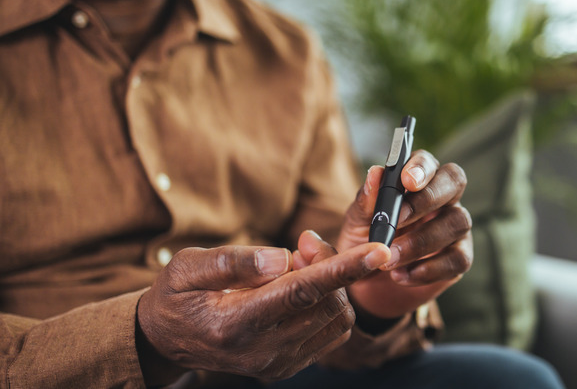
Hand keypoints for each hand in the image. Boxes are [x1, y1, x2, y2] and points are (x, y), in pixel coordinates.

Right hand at [136, 234, 390, 383]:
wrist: (166, 340)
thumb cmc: (176, 294)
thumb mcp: (188, 267)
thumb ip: (234, 262)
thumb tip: (282, 257)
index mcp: (235, 324)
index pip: (302, 292)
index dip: (343, 269)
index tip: (378, 251)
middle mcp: (261, 351)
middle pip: (326, 302)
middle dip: (331, 265)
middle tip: (306, 242)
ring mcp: (277, 363)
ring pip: (335, 318)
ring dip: (333, 285)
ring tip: (301, 265)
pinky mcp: (287, 366)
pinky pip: (330, 333)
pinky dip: (329, 303)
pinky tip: (304, 288)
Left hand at [338, 150, 472, 319]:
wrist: (367, 284)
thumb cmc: (364, 242)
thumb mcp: (357, 223)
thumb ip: (367, 200)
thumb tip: (376, 173)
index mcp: (416, 180)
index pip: (428, 161)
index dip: (421, 167)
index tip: (406, 181)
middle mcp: (441, 197)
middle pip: (454, 181)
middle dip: (428, 198)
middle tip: (398, 220)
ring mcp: (454, 226)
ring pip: (458, 222)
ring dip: (421, 241)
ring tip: (389, 260)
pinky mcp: (459, 257)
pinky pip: (458, 259)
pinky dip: (429, 269)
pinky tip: (402, 276)